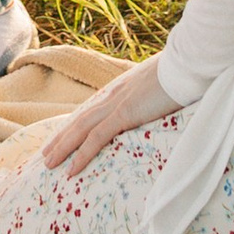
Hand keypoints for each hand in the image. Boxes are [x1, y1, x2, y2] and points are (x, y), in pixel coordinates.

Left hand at [40, 56, 178, 175]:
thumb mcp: (163, 85)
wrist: (187, 64)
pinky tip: (72, 169)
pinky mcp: (124, 113)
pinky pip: (97, 138)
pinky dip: (82, 154)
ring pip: (81, 129)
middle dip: (61, 138)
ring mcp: (116, 104)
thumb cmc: (182, 75)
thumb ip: (154, 95)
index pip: (92, 110)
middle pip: (80, 120)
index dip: (77, 125)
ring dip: (63, 147)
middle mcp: (113, 95)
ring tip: (49, 164)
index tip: (64, 136)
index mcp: (122, 89)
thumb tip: (158, 101)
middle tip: (46, 155)